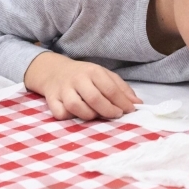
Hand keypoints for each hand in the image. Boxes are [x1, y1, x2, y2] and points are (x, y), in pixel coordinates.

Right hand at [24, 52, 141, 120]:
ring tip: (96, 114)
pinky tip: (77, 114)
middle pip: (94, 98)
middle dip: (109, 110)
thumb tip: (137, 104)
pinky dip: (70, 117)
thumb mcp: (105, 76)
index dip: (122, 102)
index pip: (110, 89)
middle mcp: (77, 79)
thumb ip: (122, 89)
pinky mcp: (51, 99)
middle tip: (116, 115)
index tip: (130, 110)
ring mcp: (63, 90)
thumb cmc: (85, 75)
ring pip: (76, 107)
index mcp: (93, 71)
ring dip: (89, 115)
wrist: (55, 71)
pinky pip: (60, 114)